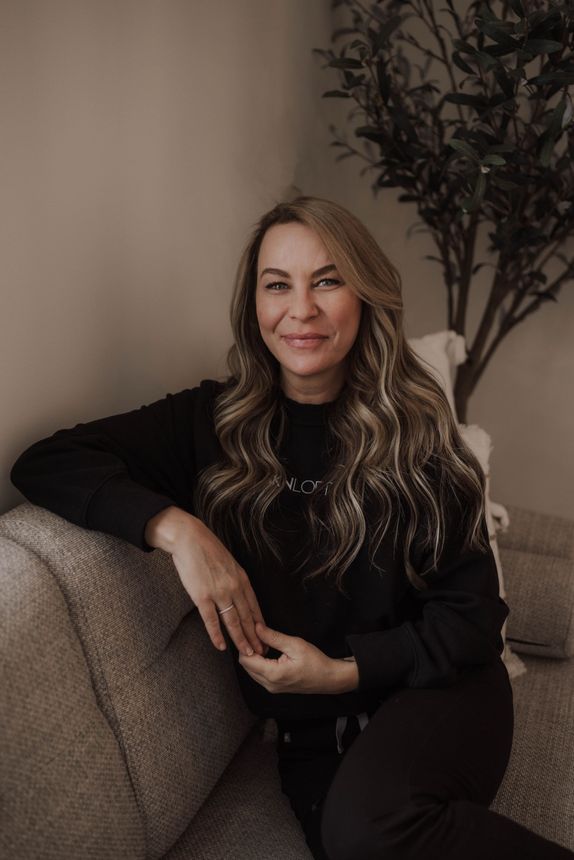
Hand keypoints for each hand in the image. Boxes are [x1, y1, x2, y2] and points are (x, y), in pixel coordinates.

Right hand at [146, 507, 268, 657]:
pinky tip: (221, 646)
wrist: (189, 538)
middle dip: (256, 637)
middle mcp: (234, 587)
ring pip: (233, 622)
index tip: (266, 638)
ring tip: (247, 654)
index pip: (255, 607)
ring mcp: (219, 592)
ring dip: (241, 640)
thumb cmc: (207, 549)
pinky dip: (217, 635)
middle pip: (247, 618)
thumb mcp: (229, 563)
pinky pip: (211, 620)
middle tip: (262, 653)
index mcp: (242, 579)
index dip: (261, 625)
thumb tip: (238, 595)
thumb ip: (235, 580)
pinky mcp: (202, 596)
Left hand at [238, 622, 359, 694]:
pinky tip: (268, 653)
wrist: (329, 678)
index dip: (245, 644)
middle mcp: (269, 684)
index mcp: (273, 674)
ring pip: (251, 671)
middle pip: (246, 666)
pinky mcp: (275, 688)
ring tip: (264, 644)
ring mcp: (272, 688)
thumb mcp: (294, 644)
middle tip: (256, 636)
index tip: (250, 632)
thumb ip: (273, 637)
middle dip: (248, 650)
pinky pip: (259, 675)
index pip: (246, 659)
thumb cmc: (315, 661)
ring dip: (253, 657)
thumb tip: (256, 627)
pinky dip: (259, 663)